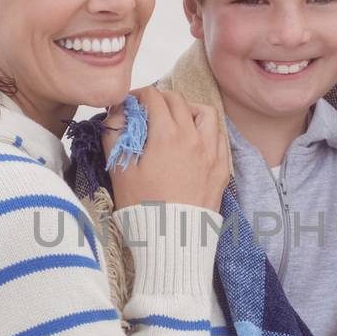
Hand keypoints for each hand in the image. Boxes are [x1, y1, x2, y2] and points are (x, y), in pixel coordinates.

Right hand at [107, 86, 227, 211]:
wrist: (173, 240)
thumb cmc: (143, 207)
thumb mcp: (120, 170)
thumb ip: (114, 135)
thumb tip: (117, 114)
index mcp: (167, 135)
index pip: (154, 98)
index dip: (138, 95)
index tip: (131, 103)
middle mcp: (194, 138)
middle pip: (179, 101)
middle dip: (160, 99)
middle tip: (148, 109)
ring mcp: (212, 153)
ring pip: (206, 114)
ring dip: (189, 109)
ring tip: (176, 121)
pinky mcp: (222, 169)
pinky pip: (220, 137)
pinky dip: (207, 131)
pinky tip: (195, 141)